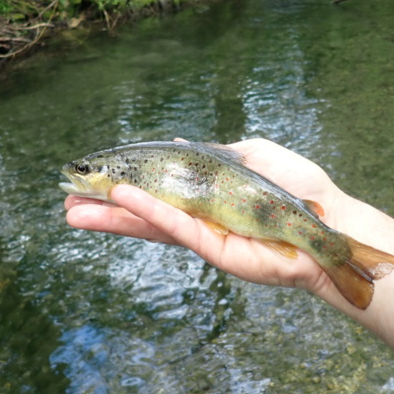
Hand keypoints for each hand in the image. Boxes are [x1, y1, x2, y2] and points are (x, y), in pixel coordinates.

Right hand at [64, 138, 346, 297]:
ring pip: (151, 224)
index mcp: (204, 195)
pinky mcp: (215, 250)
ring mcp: (204, 235)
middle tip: (66, 205)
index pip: (156, 190)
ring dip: (114, 216)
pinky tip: (123, 199)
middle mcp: (198, 218)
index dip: (125, 185)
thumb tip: (180, 144)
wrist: (327, 219)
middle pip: (143, 213)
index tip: (94, 178)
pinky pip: (178, 227)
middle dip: (104, 208)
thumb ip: (213, 151)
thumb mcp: (250, 154)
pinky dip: (151, 212)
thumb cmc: (295, 186)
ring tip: (74, 212)